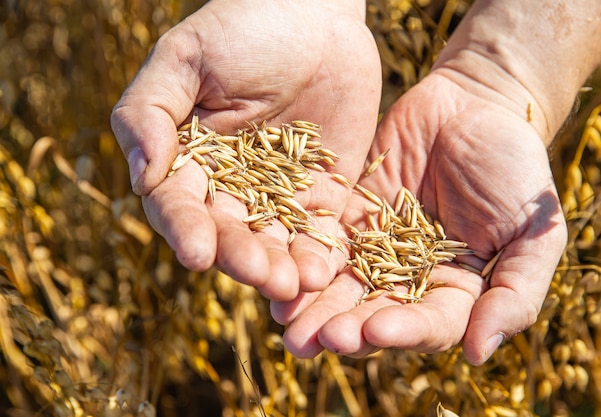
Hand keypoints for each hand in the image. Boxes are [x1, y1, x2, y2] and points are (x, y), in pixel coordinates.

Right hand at [110, 0, 380, 299]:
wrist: (313, 15)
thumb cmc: (240, 28)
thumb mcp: (184, 59)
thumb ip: (149, 113)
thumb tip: (143, 177)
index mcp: (190, 162)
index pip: (179, 207)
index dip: (186, 230)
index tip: (196, 252)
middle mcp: (231, 188)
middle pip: (229, 235)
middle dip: (241, 257)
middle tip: (258, 273)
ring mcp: (279, 196)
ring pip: (274, 243)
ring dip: (281, 269)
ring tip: (292, 285)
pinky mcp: (322, 195)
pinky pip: (320, 233)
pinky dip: (321, 256)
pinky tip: (324, 275)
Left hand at [273, 68, 566, 364]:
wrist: (476, 105)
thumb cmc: (516, 168)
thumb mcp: (534, 232)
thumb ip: (515, 293)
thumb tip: (478, 355)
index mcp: (455, 290)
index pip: (427, 323)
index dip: (402, 330)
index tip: (374, 332)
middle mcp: (409, 278)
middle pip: (373, 313)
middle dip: (343, 328)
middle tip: (311, 342)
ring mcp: (374, 247)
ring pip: (341, 285)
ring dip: (313, 306)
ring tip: (286, 326)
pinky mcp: (347, 216)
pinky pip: (321, 241)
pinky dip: (302, 260)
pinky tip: (280, 273)